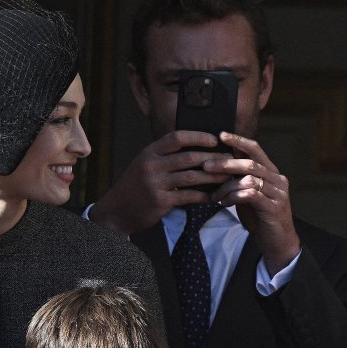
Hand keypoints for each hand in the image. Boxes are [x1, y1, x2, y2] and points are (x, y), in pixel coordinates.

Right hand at [85, 130, 221, 234]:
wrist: (117, 210)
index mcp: (149, 152)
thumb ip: (164, 157)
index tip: (215, 139)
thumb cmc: (135, 187)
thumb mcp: (144, 165)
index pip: (176, 137)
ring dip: (212, 177)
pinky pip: (188, 196)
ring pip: (191, 176)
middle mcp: (152, 165)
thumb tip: (194, 149)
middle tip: (229, 159)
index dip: (198, 137)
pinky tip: (213, 196)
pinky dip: (203, 196)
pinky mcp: (160, 201)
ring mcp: (156, 183)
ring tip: (226, 177)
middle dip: (212, 158)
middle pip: (188, 157)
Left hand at [207, 132, 299, 274]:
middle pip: (250, 163)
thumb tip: (221, 163)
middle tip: (206, 166)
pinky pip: (250, 195)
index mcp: (272, 173)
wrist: (277, 243)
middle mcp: (278, 180)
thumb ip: (240, 179)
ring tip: (215, 195)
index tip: (220, 135)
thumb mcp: (249, 195)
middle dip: (225, 163)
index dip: (239, 140)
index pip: (256, 149)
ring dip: (227, 186)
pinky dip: (234, 197)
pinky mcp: (274, 207)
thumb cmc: (261, 218)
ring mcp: (278, 193)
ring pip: (248, 178)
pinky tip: (225, 203)